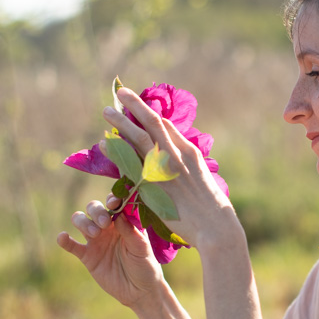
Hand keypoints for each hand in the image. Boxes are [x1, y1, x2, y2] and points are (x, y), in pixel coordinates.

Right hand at [57, 194, 164, 308]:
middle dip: (96, 212)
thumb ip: (130, 232)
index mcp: (124, 221)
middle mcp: (108, 227)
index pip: (115, 204)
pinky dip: (64, 240)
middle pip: (94, 208)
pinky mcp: (87, 256)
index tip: (114, 203)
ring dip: (83, 223)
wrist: (139, 292)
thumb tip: (118, 214)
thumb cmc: (145, 266)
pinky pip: (71, 245)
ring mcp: (96, 240)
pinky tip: (62, 237)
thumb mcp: (142, 249)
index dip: (112, 199)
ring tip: (94, 234)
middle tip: (104, 224)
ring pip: (81, 221)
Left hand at [103, 87, 239, 252]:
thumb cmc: (211, 208)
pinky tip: (104, 144)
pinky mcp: (153, 186)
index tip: (138, 106)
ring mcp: (164, 169)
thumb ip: (188, 167)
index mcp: (190, 152)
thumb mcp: (202, 179)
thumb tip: (178, 163)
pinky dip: (116, 151)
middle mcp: (177, 155)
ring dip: (121, 122)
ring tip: (106, 111)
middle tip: (120, 93)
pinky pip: (130, 164)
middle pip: (153, 123)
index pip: (167, 126)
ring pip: (139, 138)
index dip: (150, 113)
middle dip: (135, 105)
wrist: (214, 226)